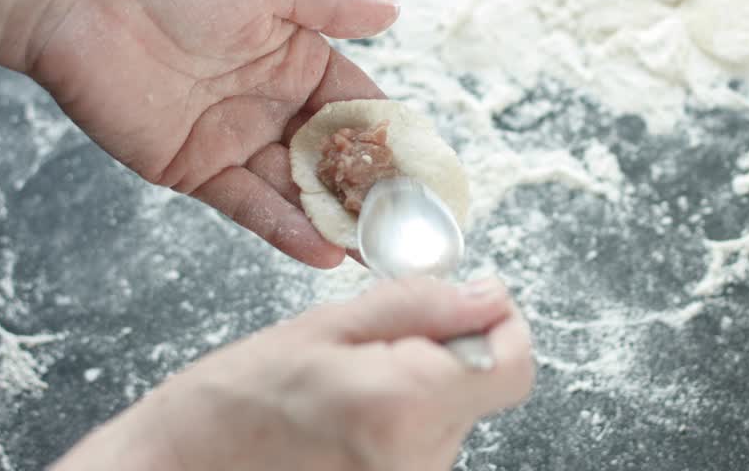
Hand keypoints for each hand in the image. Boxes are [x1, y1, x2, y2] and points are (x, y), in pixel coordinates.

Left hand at [30, 0, 399, 267]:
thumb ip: (330, 4)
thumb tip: (393, 11)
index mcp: (295, 55)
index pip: (357, 103)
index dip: (391, 136)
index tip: (427, 172)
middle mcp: (271, 102)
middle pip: (332, 155)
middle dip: (370, 190)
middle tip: (410, 228)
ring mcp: (234, 139)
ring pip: (295, 188)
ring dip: (334, 219)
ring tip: (376, 252)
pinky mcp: (193, 170)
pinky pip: (247, 204)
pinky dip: (284, 228)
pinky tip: (322, 250)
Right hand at [52, 276, 534, 470]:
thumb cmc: (234, 402)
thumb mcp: (324, 325)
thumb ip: (420, 306)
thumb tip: (490, 295)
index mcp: (405, 405)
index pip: (515, 364)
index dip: (498, 323)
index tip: (462, 306)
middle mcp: (420, 461)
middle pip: (484, 387)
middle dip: (445, 352)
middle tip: (371, 347)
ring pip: (454, 414)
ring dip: (420, 387)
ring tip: (346, 387)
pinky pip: (426, 445)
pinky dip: (401, 421)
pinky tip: (346, 419)